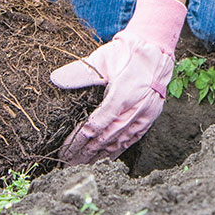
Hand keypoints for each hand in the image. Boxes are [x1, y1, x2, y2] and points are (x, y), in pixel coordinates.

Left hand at [51, 0, 186, 163]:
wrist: (158, 50)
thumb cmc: (128, 52)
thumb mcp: (103, 59)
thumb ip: (80, 72)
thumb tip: (55, 79)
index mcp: (121, 95)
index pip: (95, 127)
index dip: (78, 142)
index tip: (64, 151)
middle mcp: (135, 109)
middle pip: (105, 139)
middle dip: (85, 154)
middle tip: (68, 164)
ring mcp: (145, 115)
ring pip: (119, 142)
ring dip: (100, 155)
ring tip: (83, 163)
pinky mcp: (151, 116)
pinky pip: (133, 139)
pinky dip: (118, 149)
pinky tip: (106, 156)